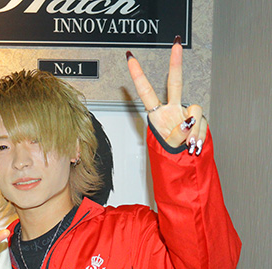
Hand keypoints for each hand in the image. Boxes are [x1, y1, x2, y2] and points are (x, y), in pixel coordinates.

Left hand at [127, 37, 207, 154]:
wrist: (184, 160)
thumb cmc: (170, 151)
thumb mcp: (169, 145)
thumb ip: (178, 134)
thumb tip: (188, 121)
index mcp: (156, 114)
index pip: (146, 91)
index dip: (138, 75)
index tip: (130, 58)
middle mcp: (171, 109)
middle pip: (175, 83)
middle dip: (176, 63)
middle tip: (177, 44)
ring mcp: (186, 112)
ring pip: (195, 110)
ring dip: (192, 131)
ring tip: (187, 144)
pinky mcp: (199, 118)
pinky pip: (202, 123)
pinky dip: (199, 135)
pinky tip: (195, 143)